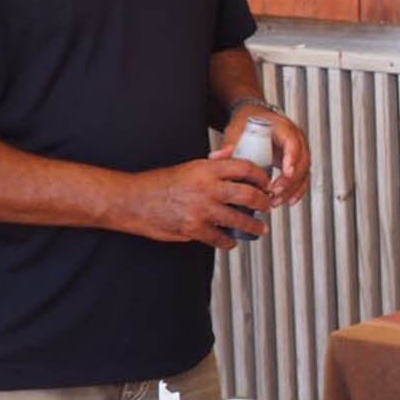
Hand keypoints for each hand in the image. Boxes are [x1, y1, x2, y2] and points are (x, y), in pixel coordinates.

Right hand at [118, 158, 274, 248]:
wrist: (132, 200)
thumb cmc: (159, 183)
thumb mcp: (188, 167)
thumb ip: (212, 166)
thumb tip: (232, 158)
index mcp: (206, 169)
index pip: (244, 167)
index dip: (260, 176)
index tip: (266, 182)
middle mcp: (207, 188)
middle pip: (248, 195)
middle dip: (263, 202)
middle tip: (267, 206)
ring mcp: (202, 210)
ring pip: (239, 220)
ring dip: (254, 226)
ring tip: (259, 229)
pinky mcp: (194, 229)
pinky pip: (220, 238)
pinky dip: (229, 241)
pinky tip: (232, 241)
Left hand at [216, 104, 309, 206]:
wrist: (255, 118)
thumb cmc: (250, 122)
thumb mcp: (238, 130)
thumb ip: (230, 145)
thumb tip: (218, 156)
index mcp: (282, 127)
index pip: (292, 143)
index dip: (292, 159)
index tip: (287, 173)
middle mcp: (295, 138)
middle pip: (301, 161)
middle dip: (290, 180)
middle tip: (275, 191)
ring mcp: (299, 151)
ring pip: (304, 172)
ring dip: (292, 189)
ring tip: (276, 200)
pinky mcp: (297, 162)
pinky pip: (303, 178)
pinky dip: (297, 191)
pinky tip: (288, 200)